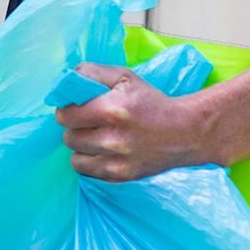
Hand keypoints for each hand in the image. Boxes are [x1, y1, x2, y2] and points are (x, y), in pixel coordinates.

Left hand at [53, 64, 224, 181]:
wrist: (185, 132)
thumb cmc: (151, 102)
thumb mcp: (125, 77)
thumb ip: (92, 73)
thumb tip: (65, 79)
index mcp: (111, 110)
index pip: (65, 116)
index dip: (66, 110)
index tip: (75, 109)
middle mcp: (112, 138)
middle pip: (68, 137)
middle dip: (75, 128)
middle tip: (89, 123)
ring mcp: (116, 161)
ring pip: (74, 157)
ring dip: (82, 147)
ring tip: (96, 138)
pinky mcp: (121, 176)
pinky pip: (87, 172)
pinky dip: (91, 161)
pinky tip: (103, 152)